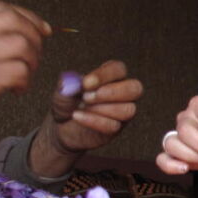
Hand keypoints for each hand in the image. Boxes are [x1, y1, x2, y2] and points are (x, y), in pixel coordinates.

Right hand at [0, 1, 48, 169]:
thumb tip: (29, 25)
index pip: (0, 8)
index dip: (28, 17)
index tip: (42, 30)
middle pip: (13, 20)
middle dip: (34, 37)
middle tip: (33, 57)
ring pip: (21, 44)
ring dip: (32, 62)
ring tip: (23, 76)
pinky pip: (20, 70)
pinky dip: (25, 81)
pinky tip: (15, 90)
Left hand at [30, 60, 142, 176]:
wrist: (62, 127)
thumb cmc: (67, 103)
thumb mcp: (62, 91)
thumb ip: (66, 85)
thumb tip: (72, 82)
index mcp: (112, 76)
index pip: (119, 69)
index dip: (105, 75)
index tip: (86, 83)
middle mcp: (122, 92)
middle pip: (135, 88)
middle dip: (112, 92)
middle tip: (88, 97)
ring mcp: (123, 111)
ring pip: (128, 110)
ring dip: (102, 109)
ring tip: (82, 108)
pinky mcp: (117, 128)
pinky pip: (114, 125)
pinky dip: (93, 121)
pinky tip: (77, 117)